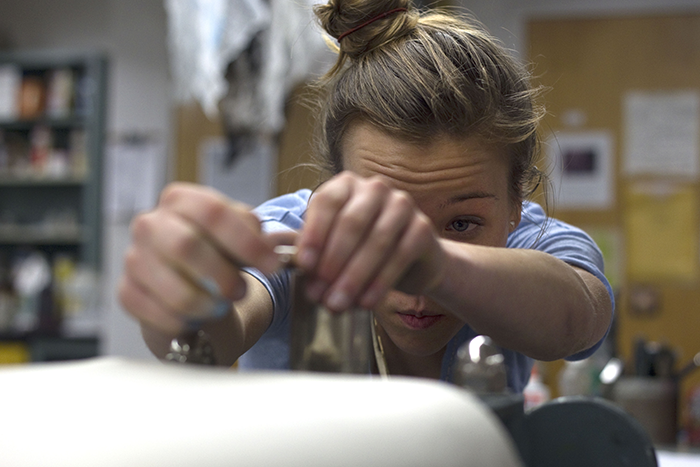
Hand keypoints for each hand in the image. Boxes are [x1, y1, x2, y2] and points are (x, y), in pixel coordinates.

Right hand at [118, 183, 280, 335]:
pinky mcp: (127, 292)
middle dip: (223, 275)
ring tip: (222, 307)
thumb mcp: (240, 236)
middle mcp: (150, 224)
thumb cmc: (218, 254)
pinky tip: (198, 318)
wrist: (191, 286)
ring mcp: (134, 258)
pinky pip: (160, 314)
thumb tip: (270, 250)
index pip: (212, 212)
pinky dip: (187, 322)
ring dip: (207, 304)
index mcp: (180, 200)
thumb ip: (256, 236)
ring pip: (173, 288)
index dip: (246, 241)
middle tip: (241, 291)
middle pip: (186, 246)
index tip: (272, 265)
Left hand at [296, 172, 444, 311]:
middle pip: (351, 223)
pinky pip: (400, 255)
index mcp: (346, 185)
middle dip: (333, 262)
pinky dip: (381, 282)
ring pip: (376, 242)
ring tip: (338, 304)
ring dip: (354, 278)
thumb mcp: (332, 245)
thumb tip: (276, 254)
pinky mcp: (422, 227)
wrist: (410, 262)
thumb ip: (307, 247)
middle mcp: (375, 188)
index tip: (305, 265)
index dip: (314, 234)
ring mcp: (402, 204)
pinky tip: (367, 302)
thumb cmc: (362, 250)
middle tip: (319, 294)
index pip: (326, 203)